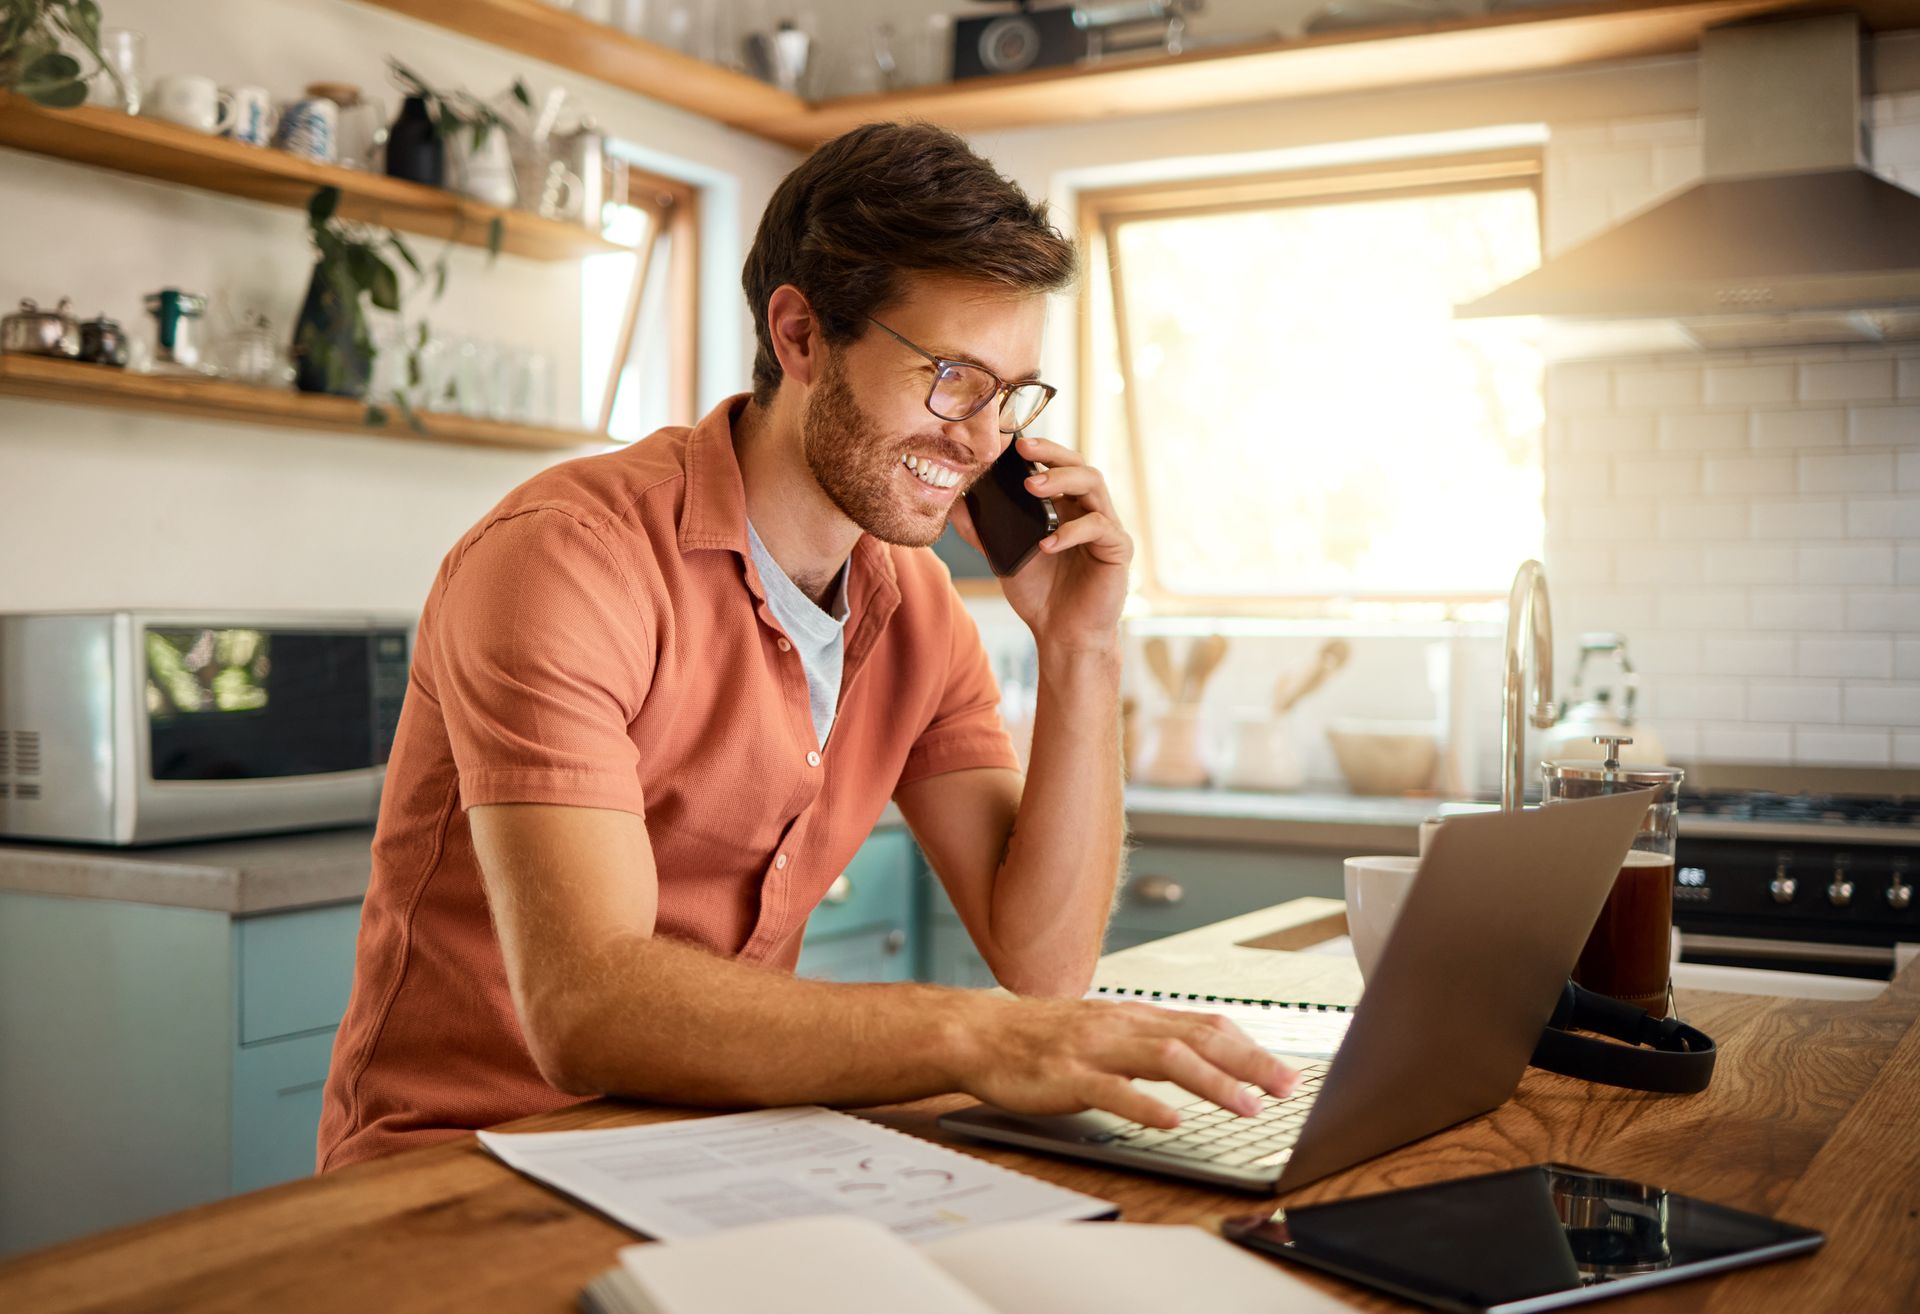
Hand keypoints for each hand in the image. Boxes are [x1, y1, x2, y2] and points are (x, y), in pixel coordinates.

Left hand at [949, 434, 1130, 653]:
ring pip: (1094, 484)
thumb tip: (954, 503)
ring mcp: (1106, 527)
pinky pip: (1099, 526)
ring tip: (1032, 487)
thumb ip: (983, 531)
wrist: (1062, 635)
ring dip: (1062, 479)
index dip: (1039, 449)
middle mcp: (1088, 510)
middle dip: (1052, 453)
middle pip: (1079, 464)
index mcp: (1065, 507)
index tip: (1011, 443)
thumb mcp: (1004, 557)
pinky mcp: (1118, 549)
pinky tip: (1047, 542)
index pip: (1057, 465)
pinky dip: (1071, 531)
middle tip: (1023, 450)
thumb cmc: (1040, 595)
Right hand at [952, 994, 1297, 1128]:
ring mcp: (1095, 1049)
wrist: (981, 1034)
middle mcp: (1122, 1027)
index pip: (1206, 1026)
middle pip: (1198, 1038)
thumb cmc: (1042, 1039)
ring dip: (1211, 1082)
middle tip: (1286, 1087)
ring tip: (1246, 1105)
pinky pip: (1112, 1090)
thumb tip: (1200, 1059)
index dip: (1250, 1048)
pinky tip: (1171, 1120)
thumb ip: (1148, 1044)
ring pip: (1165, 1059)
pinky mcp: (1067, 1076)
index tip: (1284, 1072)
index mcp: (1135, 1018)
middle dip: (1249, 1062)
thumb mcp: (1105, 1032)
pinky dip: (1145, 1105)